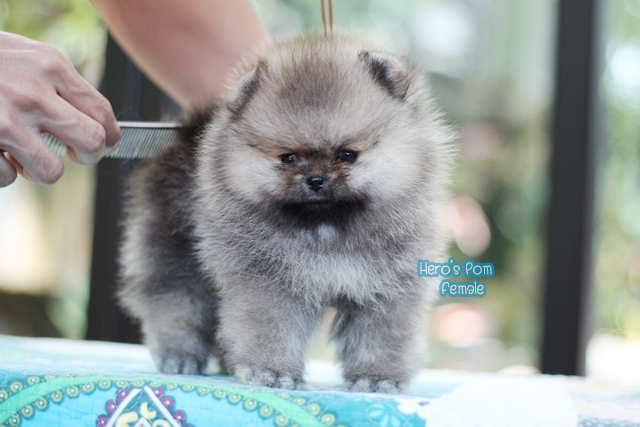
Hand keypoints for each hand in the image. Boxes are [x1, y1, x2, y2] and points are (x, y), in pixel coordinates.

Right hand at [0, 32, 120, 186]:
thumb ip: (60, 83)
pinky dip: (3, 171)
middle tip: (75, 155)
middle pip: (91, 143)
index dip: (111, 135)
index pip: (102, 112)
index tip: (107, 144)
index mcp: (50, 66)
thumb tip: (97, 119)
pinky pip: (8, 178)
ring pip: (51, 172)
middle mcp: (33, 93)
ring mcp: (5, 121)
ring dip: (40, 170)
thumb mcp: (26, 56)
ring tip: (24, 153)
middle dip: (88, 156)